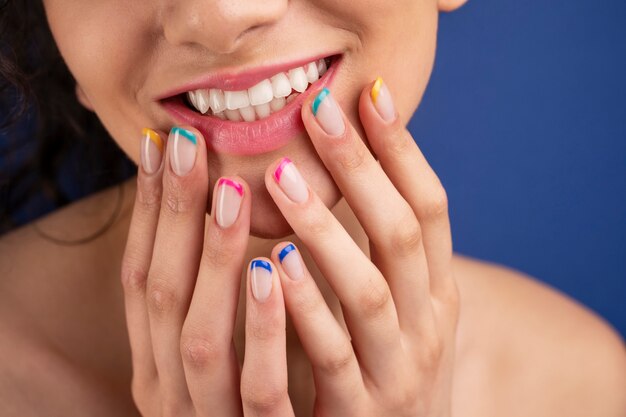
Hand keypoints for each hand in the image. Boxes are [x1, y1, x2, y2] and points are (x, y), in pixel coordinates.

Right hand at [120, 126, 295, 415]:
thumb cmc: (240, 401)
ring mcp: (207, 416)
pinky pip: (258, 388)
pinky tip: (276, 268)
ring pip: (200, 334)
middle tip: (192, 143)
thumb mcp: (213, 345)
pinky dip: (262, 326)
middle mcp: (167, 386)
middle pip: (163, 292)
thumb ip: (208, 293)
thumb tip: (214, 206)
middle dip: (174, 216)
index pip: (144, 274)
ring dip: (214, 259)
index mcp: (156, 358)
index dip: (150, 209)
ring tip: (231, 190)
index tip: (163, 142)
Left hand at [256, 78, 458, 415]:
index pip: (431, 209)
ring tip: (282, 176)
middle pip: (400, 234)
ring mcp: (397, 372)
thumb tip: (361, 180)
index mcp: (437, 296)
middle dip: (363, 168)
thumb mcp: (405, 315)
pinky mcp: (360, 412)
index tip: (371, 94)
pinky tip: (274, 264)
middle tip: (318, 110)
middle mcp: (427, 327)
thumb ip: (386, 260)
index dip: (404, 151)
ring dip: (326, 229)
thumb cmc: (392, 375)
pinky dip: (306, 307)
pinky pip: (332, 355)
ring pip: (367, 291)